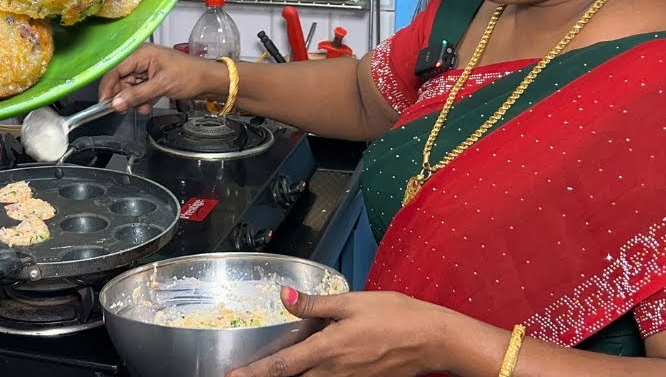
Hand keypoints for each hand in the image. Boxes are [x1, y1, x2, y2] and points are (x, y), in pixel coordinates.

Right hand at [98, 44, 221, 113]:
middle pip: (121, 79)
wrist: (208, 80)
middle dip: (124, 96)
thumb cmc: (188, 76)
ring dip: (134, 100)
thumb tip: (116, 104)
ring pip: (130, 87)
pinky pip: (139, 89)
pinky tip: (147, 106)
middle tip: (127, 110)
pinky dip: (141, 99)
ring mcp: (146, 68)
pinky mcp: (152, 77)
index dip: (108, 87)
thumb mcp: (161, 86)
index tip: (104, 103)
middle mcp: (141, 59)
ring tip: (143, 109)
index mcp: (141, 54)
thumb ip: (137, 95)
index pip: (116, 70)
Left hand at [226, 287, 453, 376]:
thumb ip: (314, 303)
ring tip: (274, 372)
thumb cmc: (395, 316)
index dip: (254, 373)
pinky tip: (311, 370)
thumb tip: (283, 296)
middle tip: (245, 375)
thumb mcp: (352, 302)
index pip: (281, 366)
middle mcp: (333, 373)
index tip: (232, 376)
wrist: (433, 340)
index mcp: (326, 350)